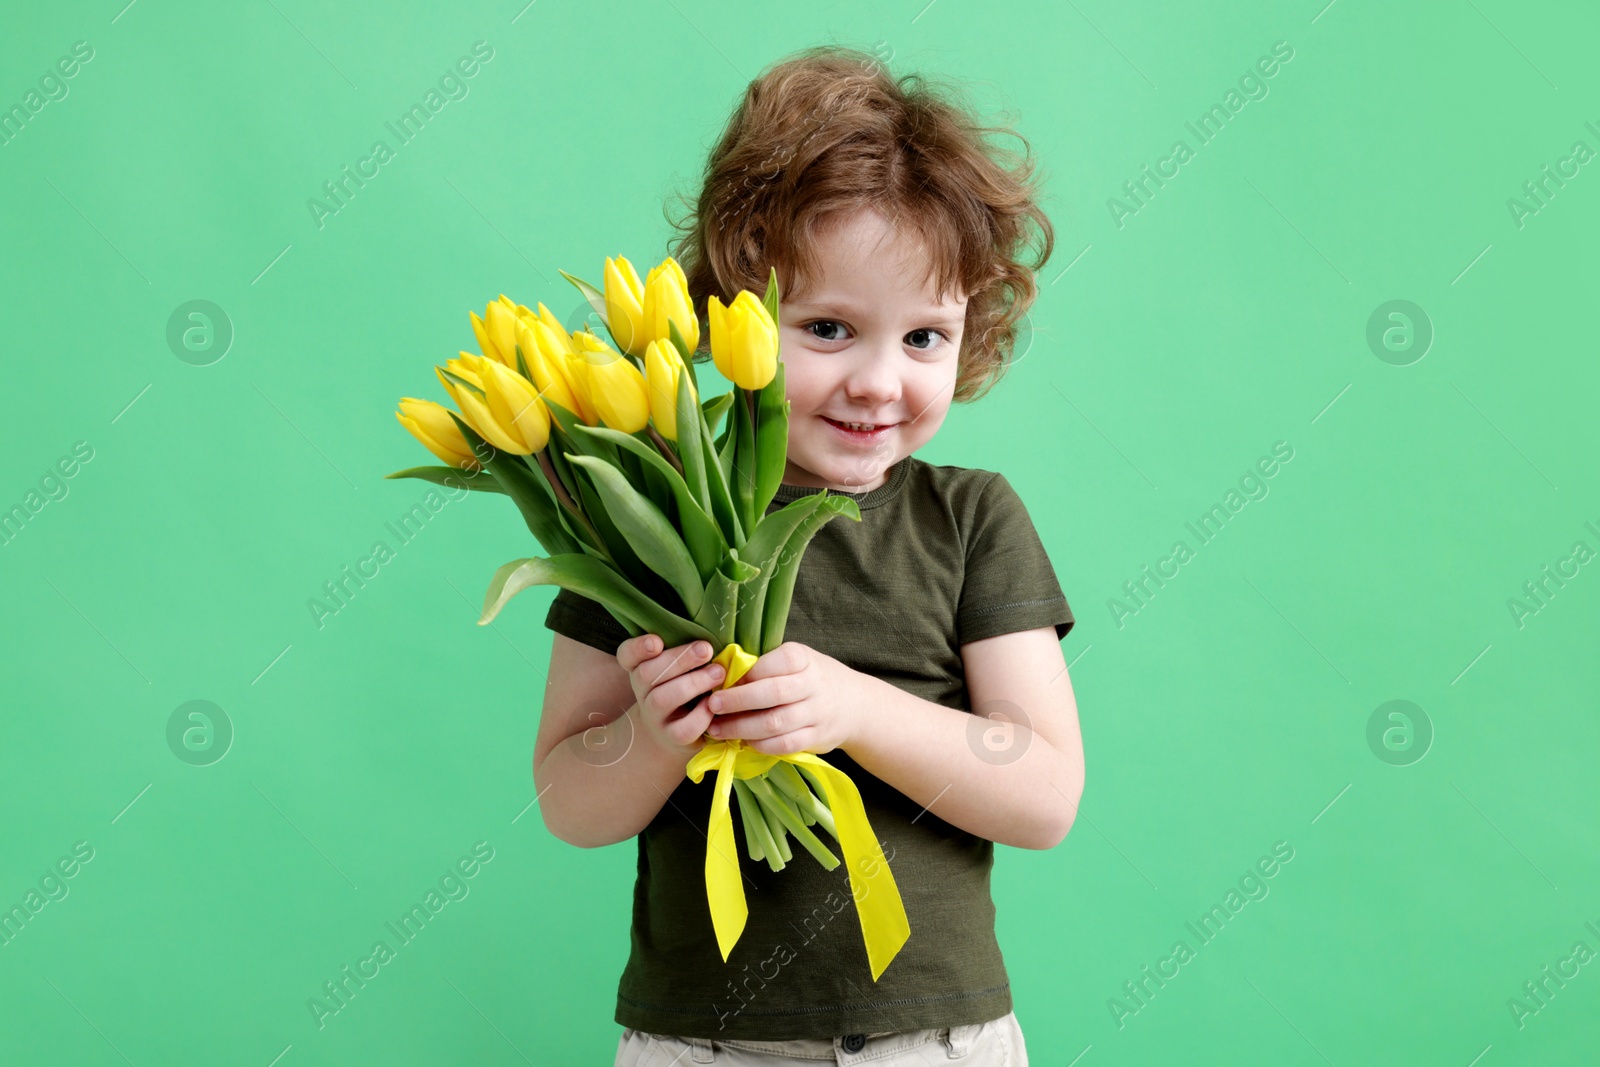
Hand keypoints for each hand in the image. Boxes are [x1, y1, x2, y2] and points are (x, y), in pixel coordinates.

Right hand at [615, 634, 725, 755]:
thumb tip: (709, 638)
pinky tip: (714, 703)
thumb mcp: (676, 668)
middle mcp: (642, 692)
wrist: (671, 733)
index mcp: (640, 669)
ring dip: (693, 683)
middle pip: (647, 674)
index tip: (656, 641)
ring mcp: (655, 717)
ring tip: (718, 672)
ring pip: (662, 699)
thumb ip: (684, 652)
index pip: (627, 656)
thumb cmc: (681, 688)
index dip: (638, 648)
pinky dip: (701, 715)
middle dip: (679, 659)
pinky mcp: (673, 737)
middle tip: (706, 649)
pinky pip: (684, 728)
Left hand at [703, 641, 860, 755]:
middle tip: (713, 705)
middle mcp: (814, 684)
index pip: (777, 662)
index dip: (748, 672)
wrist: (854, 705)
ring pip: (776, 723)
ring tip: (718, 729)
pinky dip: (760, 745)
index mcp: (805, 659)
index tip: (723, 679)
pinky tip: (743, 742)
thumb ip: (767, 665)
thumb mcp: (796, 661)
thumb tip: (722, 673)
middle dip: (738, 700)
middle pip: (773, 693)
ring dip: (742, 727)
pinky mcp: (816, 738)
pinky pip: (785, 744)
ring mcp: (817, 713)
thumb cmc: (812, 678)